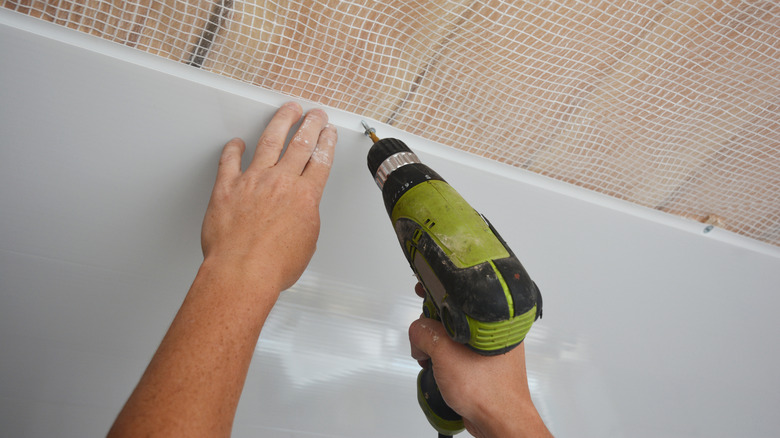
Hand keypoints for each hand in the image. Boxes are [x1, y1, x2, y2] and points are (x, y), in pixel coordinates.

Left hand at [201, 102, 336, 290]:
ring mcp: (253, 181)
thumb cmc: (272, 266)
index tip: (328, 132)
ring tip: (288, 111)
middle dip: (311, 124)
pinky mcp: (227, 187)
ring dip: (281, 122)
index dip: (327, 143)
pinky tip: (237, 142)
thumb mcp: (306, 243)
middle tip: (315, 114)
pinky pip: (229, 160)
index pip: (321, 160)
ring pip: (270, 141)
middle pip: (301, 144)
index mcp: (304, 196)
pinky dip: (233, 149)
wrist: (242, 272)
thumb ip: (305, 219)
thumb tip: (301, 214)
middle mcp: (281, 182)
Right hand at [408, 283, 551, 437]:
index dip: (438, 291)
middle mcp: (492, 333)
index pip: (460, 295)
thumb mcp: (446, 353)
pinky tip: (440, 371)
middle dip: (432, 328)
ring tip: (434, 361)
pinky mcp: (480, 364)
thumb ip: (425, 333)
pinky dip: (444, 360)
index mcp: (493, 320)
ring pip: (452, 337)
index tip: (423, 290)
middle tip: (426, 340)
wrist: (499, 422)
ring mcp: (486, 350)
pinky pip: (456, 354)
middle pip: (451, 316)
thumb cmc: (489, 391)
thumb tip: (417, 331)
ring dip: (436, 348)